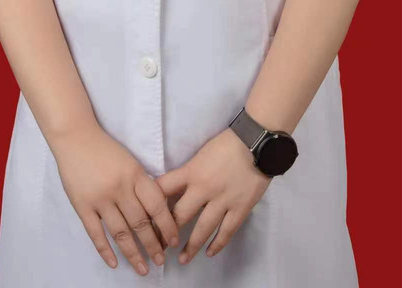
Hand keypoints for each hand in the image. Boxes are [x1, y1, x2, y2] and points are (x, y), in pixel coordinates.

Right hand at [52, 122, 179, 275]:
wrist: (75, 137)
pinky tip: (115, 263)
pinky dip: (105, 251)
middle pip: (140, 222)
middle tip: (160, 261)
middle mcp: (120, 187)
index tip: (174, 240)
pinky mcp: (82, 205)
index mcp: (135, 174)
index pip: (157, 205)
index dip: (167, 225)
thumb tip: (157, 212)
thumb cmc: (105, 148)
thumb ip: (141, 184)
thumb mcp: (130, 161)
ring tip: (143, 268)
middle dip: (153, 245)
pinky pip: (96, 233)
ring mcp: (100, 198)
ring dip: (133, 253)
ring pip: (120, 232)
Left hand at [154, 128, 271, 264]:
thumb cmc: (226, 143)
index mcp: (191, 172)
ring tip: (182, 259)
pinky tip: (209, 252)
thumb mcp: (200, 154)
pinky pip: (227, 231)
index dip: (153, 204)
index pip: (164, 190)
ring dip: (191, 246)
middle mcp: (203, 189)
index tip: (146, 219)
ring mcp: (222, 200)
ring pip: (202, 229)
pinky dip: (217, 244)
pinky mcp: (240, 208)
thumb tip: (175, 188)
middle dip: (167, 232)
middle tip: (160, 246)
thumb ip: (188, 172)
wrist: (255, 142)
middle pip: (180, 215)